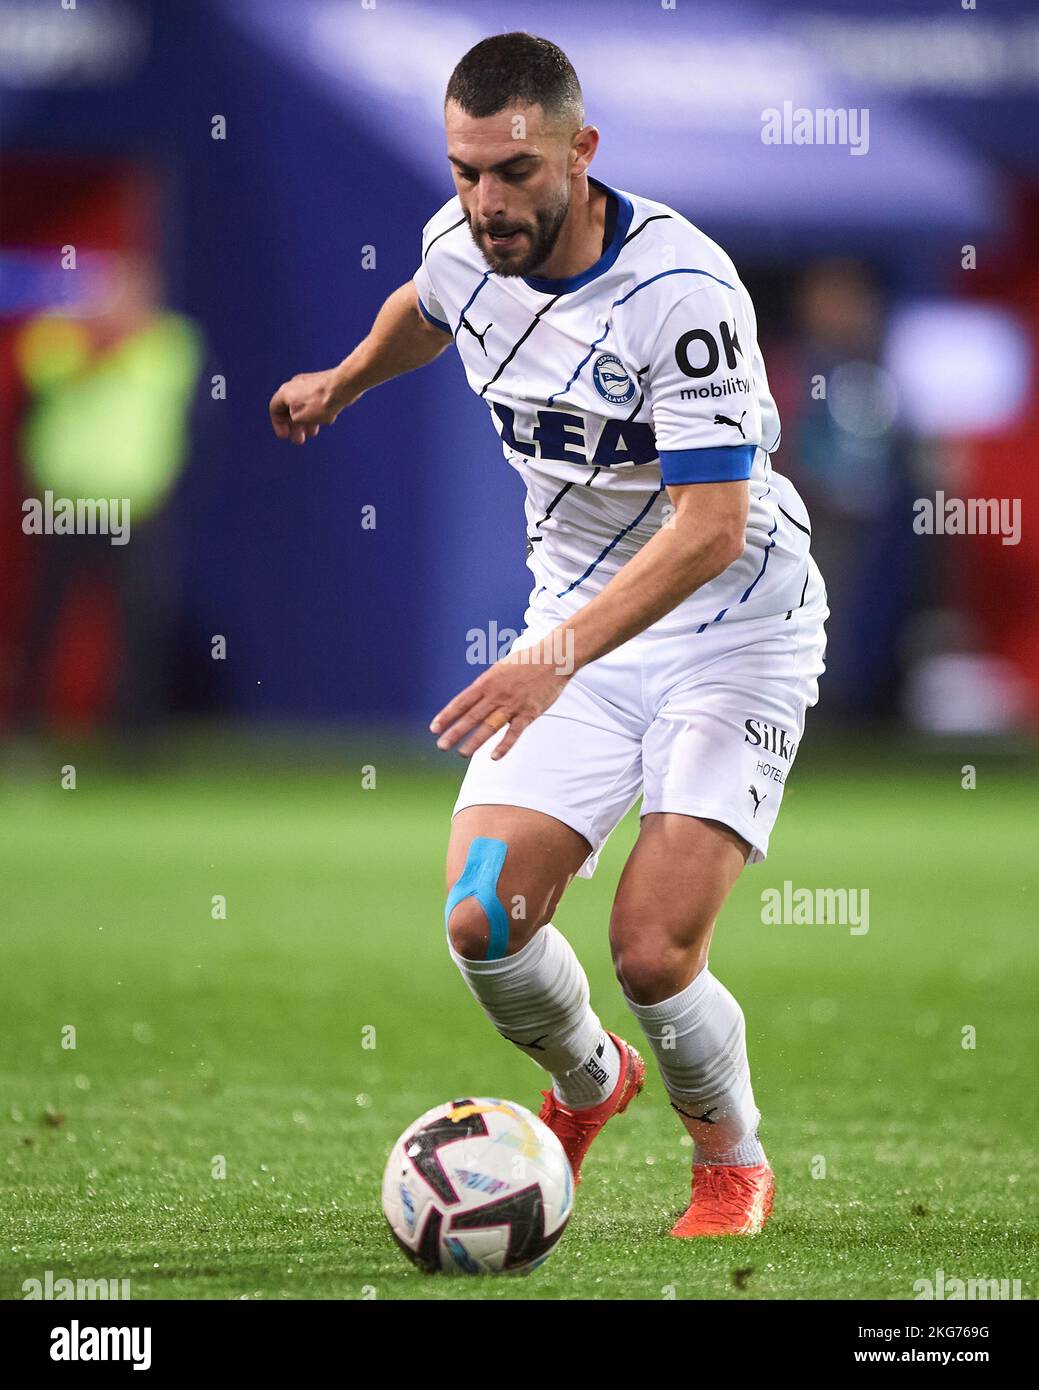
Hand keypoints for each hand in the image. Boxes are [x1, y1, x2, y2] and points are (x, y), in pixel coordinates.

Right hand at [269, 368, 359, 444]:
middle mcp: (295, 385)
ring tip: (312, 433)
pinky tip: (325, 420)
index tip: (284, 435)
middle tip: (299, 439)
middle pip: (290, 408)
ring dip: (307, 421)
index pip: (274, 409)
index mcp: (285, 392)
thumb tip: (297, 421)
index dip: (278, 425)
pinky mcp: (323, 384)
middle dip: (295, 426)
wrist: (341, 387)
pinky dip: (317, 413)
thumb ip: (293, 421)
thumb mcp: (300, 419)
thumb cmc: (320, 401)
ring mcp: (309, 383)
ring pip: (305, 406)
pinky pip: (316, 401)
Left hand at [429, 637, 572, 759]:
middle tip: (441, 746)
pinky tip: (493, 757)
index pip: (462, 702)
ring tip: (461, 754)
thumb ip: (485, 686)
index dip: (447, 715)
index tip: (434, 728)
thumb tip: (471, 699)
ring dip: (475, 742)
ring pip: (490, 726)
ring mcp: (513, 704)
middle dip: (455, 732)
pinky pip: (514, 732)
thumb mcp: (500, 669)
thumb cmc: (526, 662)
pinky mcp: (530, 712)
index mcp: (487, 682)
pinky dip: (504, 745)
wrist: (554, 659)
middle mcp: (497, 694)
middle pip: (472, 716)